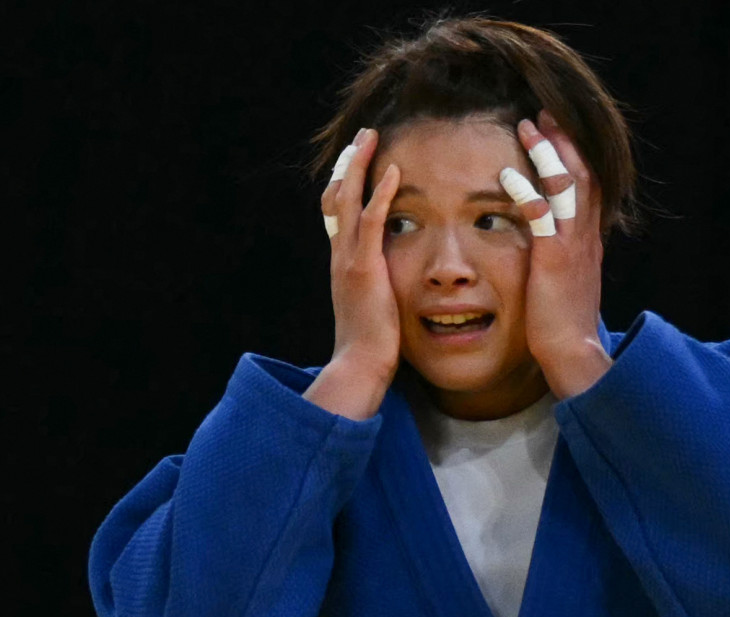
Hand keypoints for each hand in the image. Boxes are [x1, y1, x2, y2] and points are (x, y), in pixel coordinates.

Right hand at [319, 127, 403, 383]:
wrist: (359, 364)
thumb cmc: (372, 345)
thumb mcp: (372, 308)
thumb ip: (376, 289)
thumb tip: (386, 285)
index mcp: (342, 264)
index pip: (338, 215)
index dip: (344, 186)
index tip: (354, 164)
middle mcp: (340, 256)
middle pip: (336, 197)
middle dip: (348, 165)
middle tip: (361, 138)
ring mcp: (349, 260)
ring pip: (348, 200)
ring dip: (359, 166)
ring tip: (371, 138)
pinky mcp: (365, 268)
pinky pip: (374, 221)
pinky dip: (381, 194)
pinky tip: (393, 171)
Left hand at [506, 110, 612, 397]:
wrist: (573, 354)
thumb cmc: (561, 326)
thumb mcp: (566, 284)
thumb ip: (560, 258)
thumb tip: (550, 247)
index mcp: (586, 242)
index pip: (586, 187)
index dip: (573, 155)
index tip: (556, 131)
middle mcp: (584, 237)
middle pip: (580, 174)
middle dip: (563, 141)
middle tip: (544, 113)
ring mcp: (571, 247)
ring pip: (567, 186)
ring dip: (547, 153)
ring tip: (528, 125)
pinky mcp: (553, 262)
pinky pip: (542, 218)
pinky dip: (527, 193)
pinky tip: (508, 175)